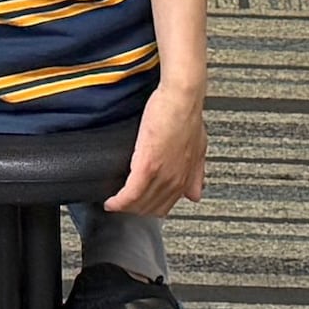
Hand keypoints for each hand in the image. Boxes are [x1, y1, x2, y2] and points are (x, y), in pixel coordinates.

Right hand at [107, 77, 206, 218]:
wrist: (182, 98)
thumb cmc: (187, 115)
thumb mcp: (198, 147)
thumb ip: (196, 172)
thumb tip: (194, 193)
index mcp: (186, 177)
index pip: (166, 206)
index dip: (149, 209)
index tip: (139, 206)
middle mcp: (175, 180)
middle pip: (151, 210)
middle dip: (135, 209)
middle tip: (123, 204)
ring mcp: (162, 175)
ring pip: (139, 204)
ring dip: (125, 207)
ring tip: (114, 203)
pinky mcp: (147, 166)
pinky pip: (130, 194)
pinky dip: (118, 202)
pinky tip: (111, 202)